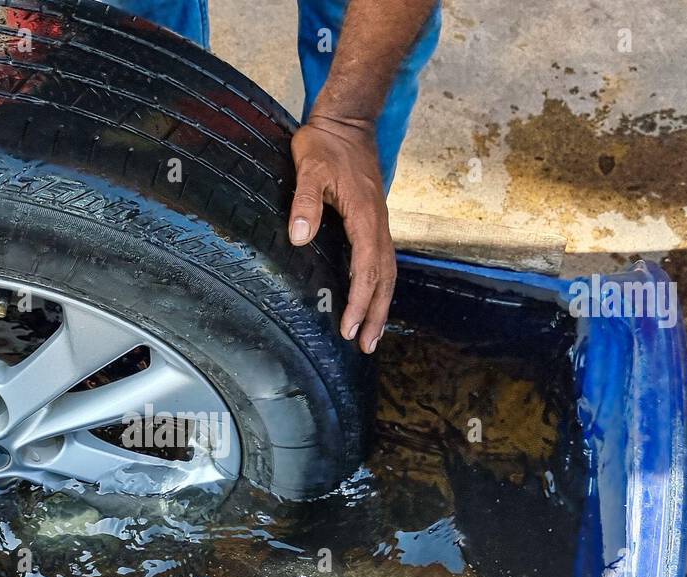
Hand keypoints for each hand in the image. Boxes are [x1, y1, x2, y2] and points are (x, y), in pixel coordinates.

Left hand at [288, 114, 395, 353]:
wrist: (347, 121)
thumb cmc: (326, 143)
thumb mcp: (309, 167)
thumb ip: (305, 202)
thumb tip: (299, 237)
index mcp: (366, 216)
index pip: (367, 268)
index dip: (360, 301)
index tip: (350, 327)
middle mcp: (379, 223)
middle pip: (384, 278)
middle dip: (376, 313)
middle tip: (366, 345)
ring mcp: (379, 222)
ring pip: (387, 271)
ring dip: (380, 304)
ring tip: (371, 335)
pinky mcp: (373, 220)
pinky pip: (381, 260)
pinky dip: (379, 286)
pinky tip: (370, 300)